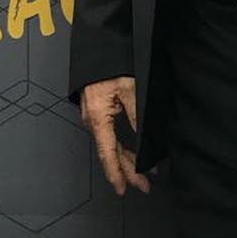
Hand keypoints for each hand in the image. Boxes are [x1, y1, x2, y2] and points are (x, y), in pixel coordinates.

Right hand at [80, 76, 150, 196]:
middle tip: (144, 185)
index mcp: (98, 117)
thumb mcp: (129, 88)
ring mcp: (93, 117)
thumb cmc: (108, 64)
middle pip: (110, 153)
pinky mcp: (97, 112)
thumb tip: (144, 138)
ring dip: (126, 160)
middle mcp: (92, 120)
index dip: (116, 174)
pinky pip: (108, 136)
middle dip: (127, 172)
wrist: (97, 48)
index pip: (107, 153)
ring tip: (143, 173)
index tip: (124, 189)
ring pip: (110, 146)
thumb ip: (137, 115)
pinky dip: (120, 148)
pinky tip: (131, 153)